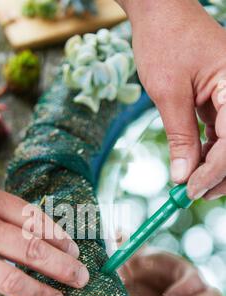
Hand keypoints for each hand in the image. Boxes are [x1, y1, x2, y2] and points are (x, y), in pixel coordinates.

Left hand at [119, 0, 225, 199]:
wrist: (160, 13)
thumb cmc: (164, 42)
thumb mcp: (169, 94)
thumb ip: (180, 137)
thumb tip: (182, 176)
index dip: (214, 171)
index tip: (191, 190)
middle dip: (220, 174)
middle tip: (194, 194)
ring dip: (214, 166)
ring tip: (190, 184)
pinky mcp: (221, 99)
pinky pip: (221, 133)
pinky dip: (209, 152)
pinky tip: (193, 163)